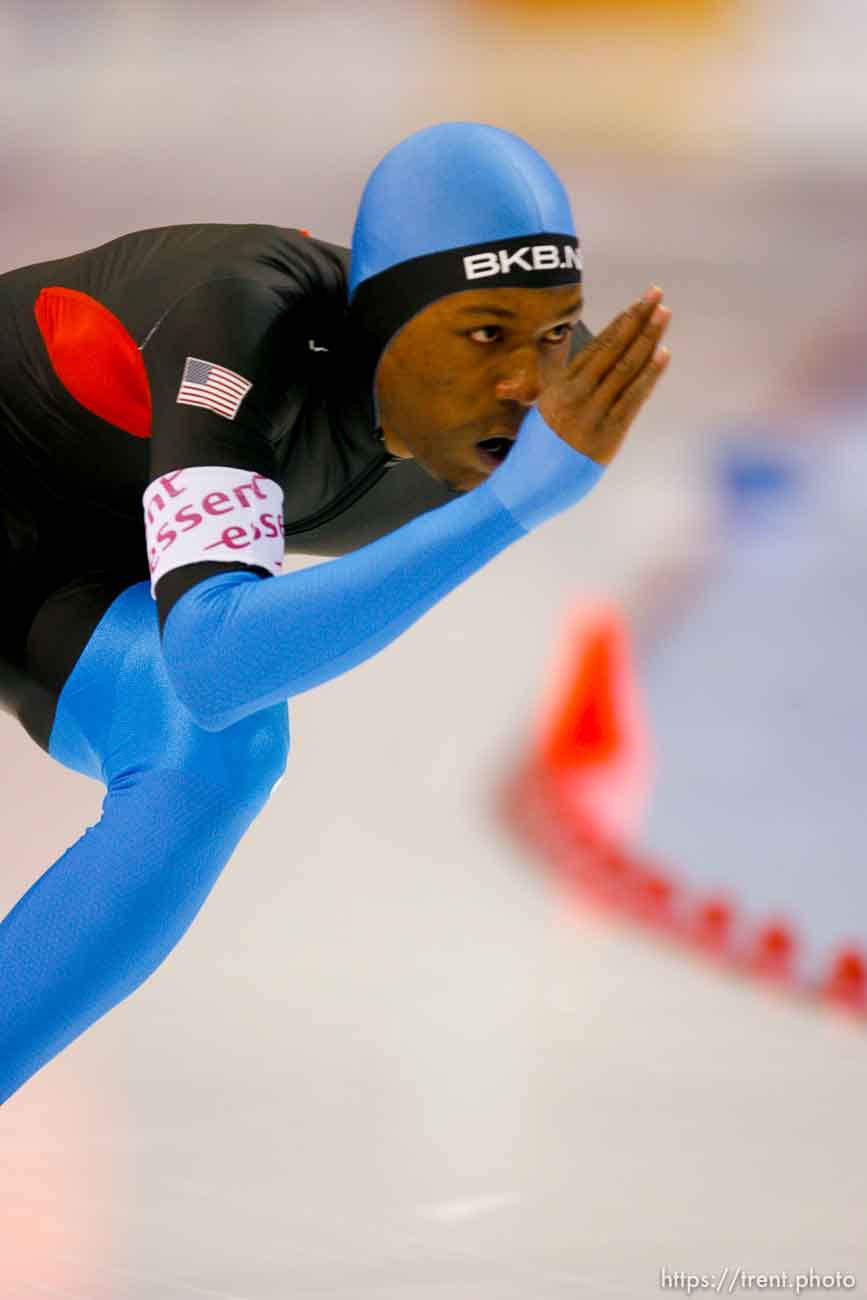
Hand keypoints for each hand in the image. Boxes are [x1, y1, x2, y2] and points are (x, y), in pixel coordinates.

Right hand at [536, 286, 670, 465]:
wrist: (529, 487)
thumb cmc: (535, 452)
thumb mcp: (538, 413)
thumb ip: (548, 389)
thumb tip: (544, 369)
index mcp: (560, 386)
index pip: (597, 346)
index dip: (621, 323)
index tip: (639, 303)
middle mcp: (576, 394)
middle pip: (614, 349)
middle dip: (638, 319)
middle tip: (657, 294)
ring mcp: (593, 413)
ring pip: (626, 367)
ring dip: (648, 338)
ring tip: (664, 313)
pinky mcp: (608, 434)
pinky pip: (633, 398)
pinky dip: (650, 374)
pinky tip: (663, 353)